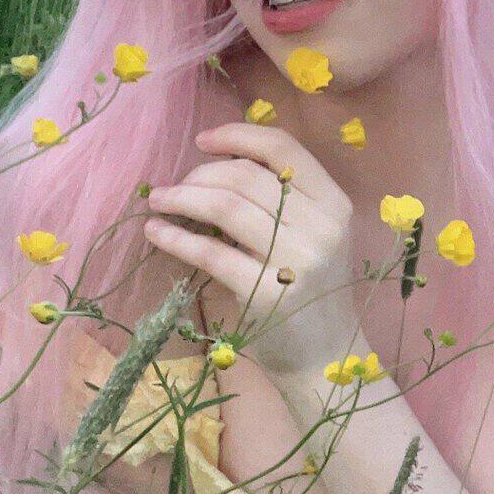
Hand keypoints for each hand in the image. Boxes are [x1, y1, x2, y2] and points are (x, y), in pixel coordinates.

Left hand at [141, 123, 360, 378]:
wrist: (325, 357)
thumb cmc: (310, 290)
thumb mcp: (314, 236)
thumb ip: (284, 200)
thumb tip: (216, 165)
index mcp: (335, 205)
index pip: (283, 149)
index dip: (237, 136)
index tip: (202, 141)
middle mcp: (322, 228)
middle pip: (246, 176)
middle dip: (200, 174)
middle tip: (175, 187)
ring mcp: (296, 262)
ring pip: (226, 207)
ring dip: (182, 197)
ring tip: (159, 201)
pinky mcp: (265, 294)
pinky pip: (210, 253)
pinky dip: (177, 237)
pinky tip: (158, 232)